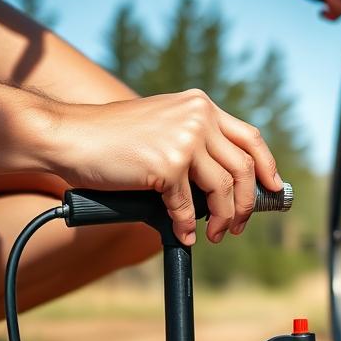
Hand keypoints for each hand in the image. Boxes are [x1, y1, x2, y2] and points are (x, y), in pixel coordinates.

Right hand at [51, 89, 281, 245]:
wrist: (67, 135)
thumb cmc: (109, 137)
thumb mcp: (164, 125)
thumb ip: (194, 142)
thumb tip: (223, 184)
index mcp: (201, 105)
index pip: (251, 138)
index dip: (267, 167)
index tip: (273, 188)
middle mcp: (199, 117)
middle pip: (243, 168)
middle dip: (247, 203)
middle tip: (239, 224)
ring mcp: (184, 140)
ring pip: (223, 189)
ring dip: (223, 218)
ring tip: (217, 234)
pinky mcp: (167, 164)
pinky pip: (187, 206)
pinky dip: (187, 226)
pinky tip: (184, 235)